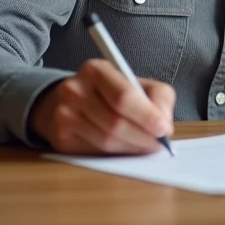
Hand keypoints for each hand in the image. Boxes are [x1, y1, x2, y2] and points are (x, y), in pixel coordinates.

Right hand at [29, 59, 175, 153]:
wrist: (72, 100)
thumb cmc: (113, 92)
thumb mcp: (138, 83)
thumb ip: (159, 97)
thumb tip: (164, 124)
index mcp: (96, 70)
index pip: (124, 96)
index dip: (147, 116)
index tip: (163, 129)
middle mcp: (75, 90)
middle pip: (115, 122)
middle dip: (143, 137)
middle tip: (159, 144)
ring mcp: (64, 115)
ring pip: (106, 141)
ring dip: (131, 148)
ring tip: (145, 146)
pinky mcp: (60, 137)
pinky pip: (94, 152)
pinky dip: (115, 154)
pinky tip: (125, 148)